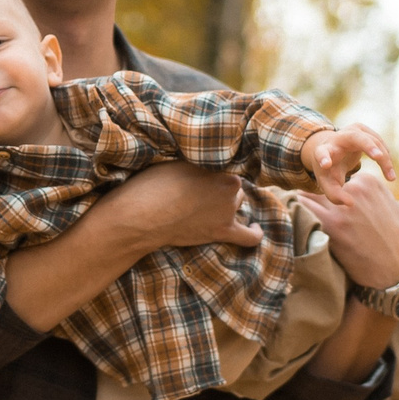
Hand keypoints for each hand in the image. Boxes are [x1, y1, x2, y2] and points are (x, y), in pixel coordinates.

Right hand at [101, 160, 264, 251]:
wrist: (141, 216)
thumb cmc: (154, 185)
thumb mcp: (178, 162)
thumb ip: (200, 165)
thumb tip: (206, 168)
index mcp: (223, 170)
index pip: (227, 169)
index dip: (213, 174)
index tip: (200, 177)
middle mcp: (230, 191)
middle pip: (233, 189)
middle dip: (219, 190)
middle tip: (197, 192)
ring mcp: (227, 213)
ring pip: (236, 206)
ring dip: (225, 206)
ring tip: (204, 206)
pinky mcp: (222, 233)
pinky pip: (249, 237)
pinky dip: (255, 232)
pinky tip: (256, 227)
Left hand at [294, 170, 398, 290]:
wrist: (393, 268)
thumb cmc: (394, 239)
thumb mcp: (391, 205)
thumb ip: (372, 191)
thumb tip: (354, 185)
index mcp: (369, 181)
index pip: (342, 177)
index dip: (336, 191)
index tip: (332, 201)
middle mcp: (354, 190)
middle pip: (325, 186)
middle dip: (320, 196)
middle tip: (311, 204)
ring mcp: (342, 207)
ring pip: (311, 195)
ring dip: (305, 202)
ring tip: (299, 210)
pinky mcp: (331, 225)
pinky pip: (305, 210)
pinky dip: (299, 211)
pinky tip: (296, 216)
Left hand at [302, 123, 394, 197]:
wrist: (333, 149)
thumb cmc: (330, 170)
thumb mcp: (329, 184)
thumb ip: (335, 196)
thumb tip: (350, 204)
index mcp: (324, 151)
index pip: (321, 153)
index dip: (323, 158)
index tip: (325, 165)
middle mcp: (338, 137)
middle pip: (354, 137)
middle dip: (367, 145)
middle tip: (379, 156)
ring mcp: (352, 130)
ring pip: (373, 141)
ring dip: (384, 158)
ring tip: (391, 177)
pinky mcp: (364, 130)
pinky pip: (379, 142)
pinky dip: (386, 156)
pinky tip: (389, 170)